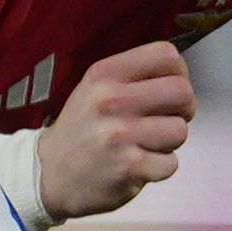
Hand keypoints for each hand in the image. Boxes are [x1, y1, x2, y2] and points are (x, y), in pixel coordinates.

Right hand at [30, 38, 201, 224]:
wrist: (48, 175)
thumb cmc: (82, 130)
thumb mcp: (95, 88)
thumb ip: (134, 76)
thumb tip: (181, 77)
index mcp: (105, 74)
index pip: (166, 56)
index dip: (179, 74)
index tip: (169, 91)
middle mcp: (111, 100)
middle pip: (182, 91)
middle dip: (183, 109)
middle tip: (166, 120)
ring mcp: (119, 134)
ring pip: (180, 130)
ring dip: (169, 142)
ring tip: (145, 145)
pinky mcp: (128, 167)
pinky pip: (171, 163)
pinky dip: (159, 168)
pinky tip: (138, 166)